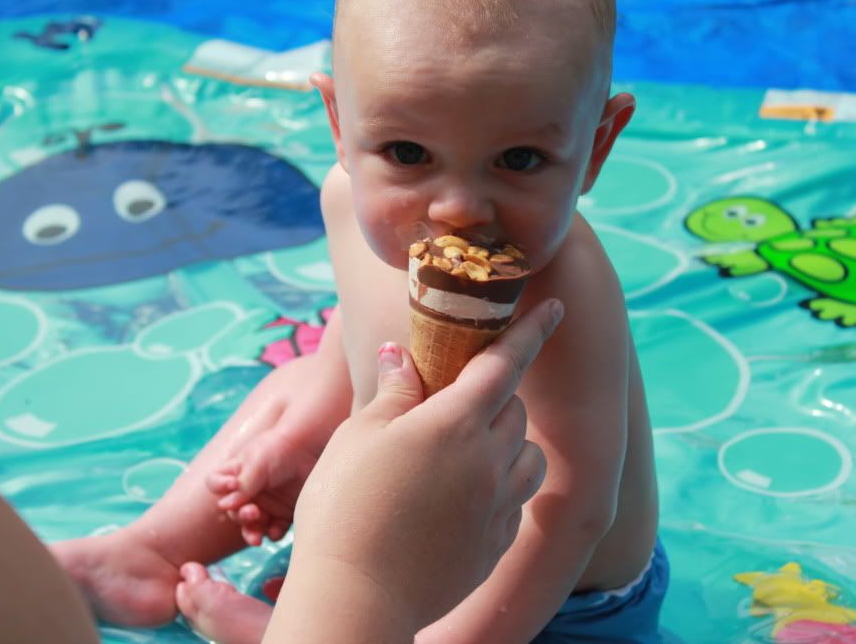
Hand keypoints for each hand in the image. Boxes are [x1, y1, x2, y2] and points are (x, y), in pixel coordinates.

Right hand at [207, 425, 315, 544]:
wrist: (311, 448)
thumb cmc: (280, 450)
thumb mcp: (257, 464)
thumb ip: (242, 486)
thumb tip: (224, 506)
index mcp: (236, 474)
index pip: (216, 484)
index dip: (219, 487)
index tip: (232, 485)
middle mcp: (249, 491)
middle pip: (233, 511)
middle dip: (240, 515)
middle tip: (253, 511)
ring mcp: (266, 504)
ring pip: (251, 526)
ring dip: (252, 532)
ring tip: (258, 537)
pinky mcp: (284, 514)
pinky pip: (274, 531)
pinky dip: (273, 534)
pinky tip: (276, 531)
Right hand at [285, 299, 561, 631]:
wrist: (357, 594)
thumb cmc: (345, 505)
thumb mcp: (359, 435)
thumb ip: (392, 392)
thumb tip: (399, 356)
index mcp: (455, 423)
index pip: (505, 363)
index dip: (531, 330)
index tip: (555, 307)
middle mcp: (489, 460)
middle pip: (514, 410)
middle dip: (496, 396)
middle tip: (457, 403)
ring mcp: (498, 506)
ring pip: (527, 458)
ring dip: (509, 442)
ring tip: (471, 450)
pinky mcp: (496, 544)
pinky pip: (516, 501)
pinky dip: (502, 487)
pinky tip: (466, 498)